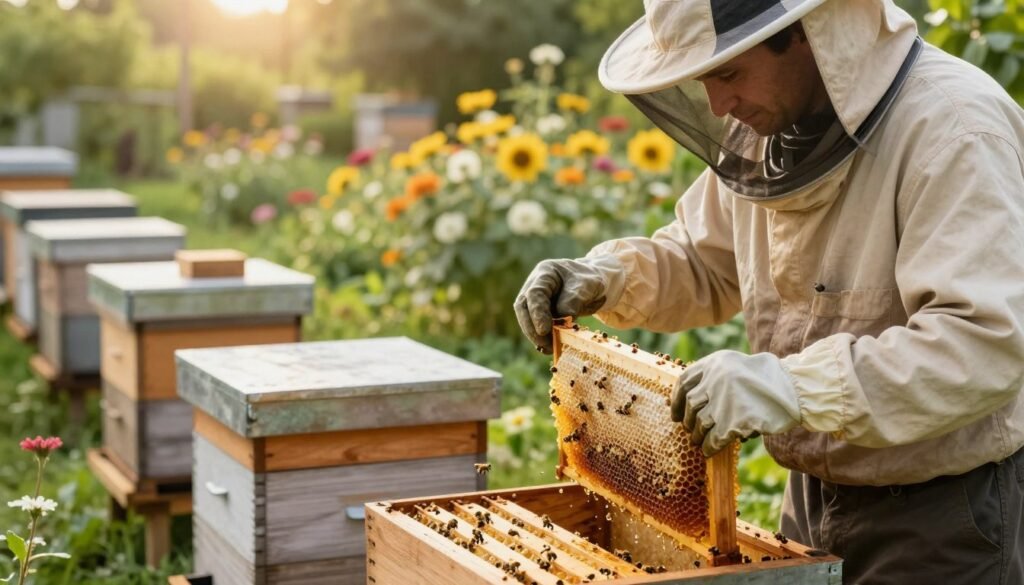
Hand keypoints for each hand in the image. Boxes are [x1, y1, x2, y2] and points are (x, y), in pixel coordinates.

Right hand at [514, 257, 610, 352]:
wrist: (590, 284)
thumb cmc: (588, 280)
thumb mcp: (587, 284)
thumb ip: (575, 298)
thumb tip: (564, 317)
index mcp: (545, 273)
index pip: (535, 293)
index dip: (537, 312)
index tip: (544, 331)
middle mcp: (534, 285)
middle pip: (523, 307)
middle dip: (531, 328)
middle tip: (544, 344)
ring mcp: (533, 300)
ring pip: (526, 319)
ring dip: (536, 336)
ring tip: (550, 348)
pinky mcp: (538, 313)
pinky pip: (535, 327)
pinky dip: (542, 338)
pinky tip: (551, 347)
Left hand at [670, 351, 801, 456]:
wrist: (795, 389)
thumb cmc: (767, 380)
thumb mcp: (736, 368)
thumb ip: (714, 378)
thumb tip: (690, 403)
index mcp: (714, 362)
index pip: (684, 381)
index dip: (676, 400)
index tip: (675, 415)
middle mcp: (716, 378)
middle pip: (691, 404)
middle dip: (687, 420)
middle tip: (689, 430)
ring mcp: (725, 399)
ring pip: (700, 422)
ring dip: (697, 435)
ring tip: (698, 442)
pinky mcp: (735, 420)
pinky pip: (714, 438)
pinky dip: (709, 446)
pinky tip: (710, 450)